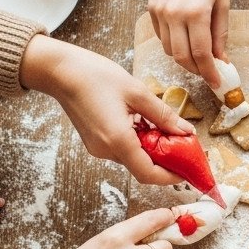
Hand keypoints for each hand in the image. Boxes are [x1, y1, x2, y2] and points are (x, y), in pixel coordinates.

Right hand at [19, 35, 193, 184]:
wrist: (60, 71)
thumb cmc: (96, 76)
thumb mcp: (137, 92)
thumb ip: (164, 115)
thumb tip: (186, 131)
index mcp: (117, 140)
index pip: (148, 174)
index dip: (171, 177)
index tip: (188, 171)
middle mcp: (106, 150)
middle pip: (142, 168)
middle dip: (166, 161)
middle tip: (184, 146)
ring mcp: (98, 148)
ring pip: (133, 158)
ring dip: (152, 150)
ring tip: (166, 130)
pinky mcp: (95, 142)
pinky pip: (122, 150)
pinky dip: (138, 143)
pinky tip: (145, 124)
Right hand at [149, 0, 228, 88]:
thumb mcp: (222, 2)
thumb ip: (220, 34)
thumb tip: (221, 60)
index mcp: (196, 12)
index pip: (201, 54)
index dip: (209, 72)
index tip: (217, 82)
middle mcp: (174, 14)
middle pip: (182, 57)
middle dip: (196, 70)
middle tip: (209, 72)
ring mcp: (160, 12)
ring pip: (169, 50)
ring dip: (184, 58)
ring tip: (199, 55)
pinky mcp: (151, 9)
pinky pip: (161, 37)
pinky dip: (173, 44)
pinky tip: (185, 38)